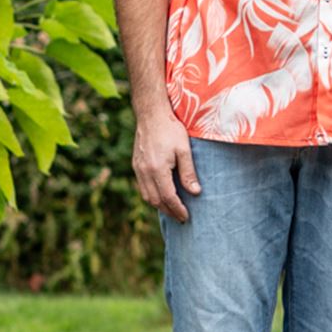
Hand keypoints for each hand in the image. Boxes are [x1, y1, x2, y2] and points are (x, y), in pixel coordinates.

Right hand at [132, 108, 200, 222]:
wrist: (151, 114)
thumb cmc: (170, 129)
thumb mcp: (184, 150)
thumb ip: (188, 173)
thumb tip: (195, 193)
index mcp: (157, 169)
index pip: (168, 197)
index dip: (178, 209)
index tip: (186, 217)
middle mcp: (144, 172)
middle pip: (155, 200)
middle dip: (169, 211)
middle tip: (181, 217)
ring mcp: (138, 169)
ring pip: (146, 196)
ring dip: (159, 206)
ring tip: (172, 210)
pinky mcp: (136, 164)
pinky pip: (142, 187)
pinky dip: (152, 196)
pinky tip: (161, 195)